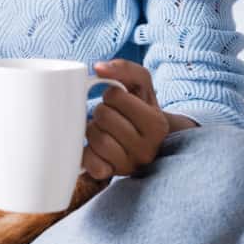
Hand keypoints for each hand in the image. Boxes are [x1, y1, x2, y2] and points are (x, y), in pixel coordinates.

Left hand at [81, 59, 169, 180]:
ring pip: (96, 138)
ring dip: (93, 129)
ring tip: (104, 129)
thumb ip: (124, 68)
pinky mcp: (113, 175)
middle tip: (110, 115)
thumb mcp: (141, 84)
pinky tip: (96, 147)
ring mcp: (130, 165)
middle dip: (102, 111)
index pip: (116, 96)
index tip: (120, 102)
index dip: (112, 95)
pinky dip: (87, 153)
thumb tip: (98, 67)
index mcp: (157, 124)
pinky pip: (91, 164)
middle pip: (103, 116)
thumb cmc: (140, 108)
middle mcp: (147, 149)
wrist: (148, 140)